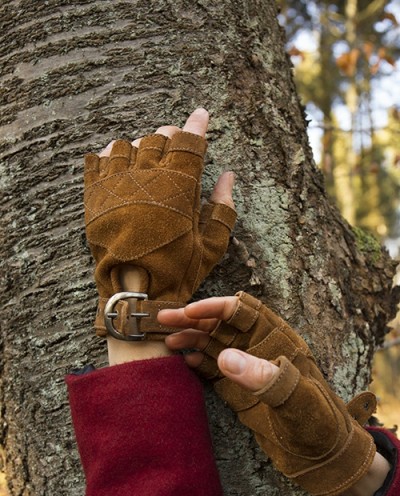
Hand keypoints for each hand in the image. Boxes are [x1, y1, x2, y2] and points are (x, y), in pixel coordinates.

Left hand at [84, 108, 236, 339]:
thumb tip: (228, 176)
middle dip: (171, 137)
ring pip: (127, 144)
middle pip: (159, 137)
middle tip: (176, 148)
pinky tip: (118, 164)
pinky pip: (98, 159)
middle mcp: (147, 179)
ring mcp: (117, 185)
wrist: (133, 295)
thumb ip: (222, 209)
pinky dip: (110, 155)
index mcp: (178, 188)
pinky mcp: (95, 196)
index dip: (197, 125)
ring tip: (147, 161)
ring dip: (141, 146)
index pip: (189, 141)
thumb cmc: (177, 272)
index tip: (202, 115)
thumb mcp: (211, 247)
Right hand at [159, 292, 377, 495]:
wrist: (324, 457)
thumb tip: (224, 358)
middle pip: (222, 324)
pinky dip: (198, 362)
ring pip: (214, 344)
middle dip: (194, 320)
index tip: (189, 311)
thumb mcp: (296, 400)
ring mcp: (249, 369)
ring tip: (167, 341)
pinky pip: (214, 369)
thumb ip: (263, 377)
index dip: (215, 308)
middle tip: (164, 319)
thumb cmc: (319, 424)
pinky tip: (184, 361)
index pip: (243, 312)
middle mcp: (260, 349)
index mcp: (278, 340)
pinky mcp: (240, 390)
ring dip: (192, 339)